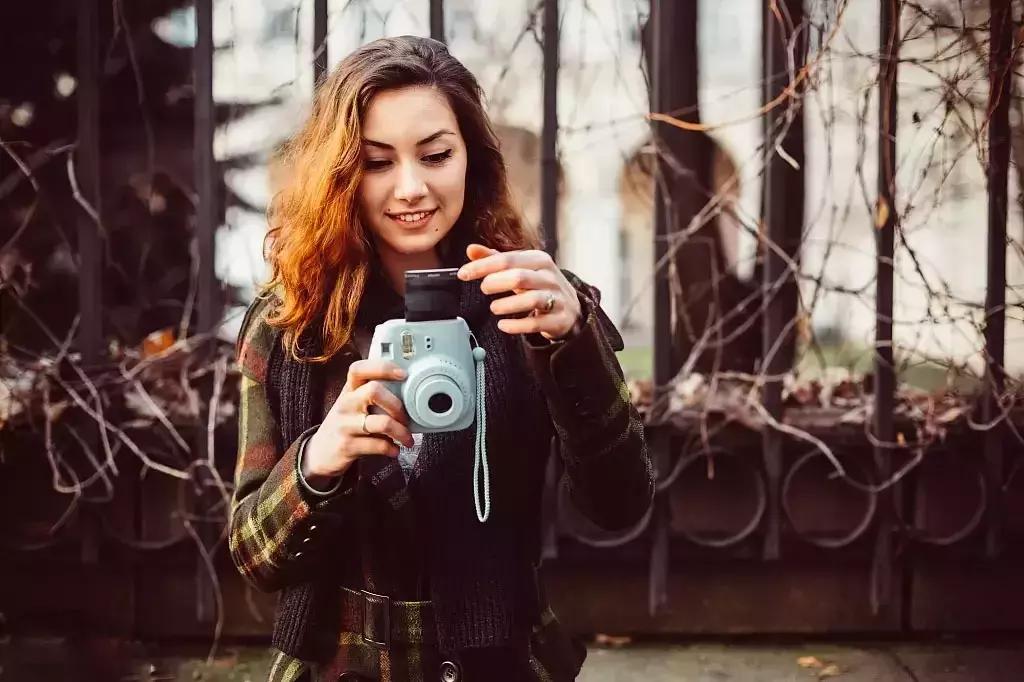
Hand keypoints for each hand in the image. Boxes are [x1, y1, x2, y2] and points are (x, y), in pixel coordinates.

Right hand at [304, 359, 414, 479]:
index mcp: (349, 390)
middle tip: (406, 418)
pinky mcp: (347, 446)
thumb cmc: (345, 424)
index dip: (383, 368)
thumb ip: (373, 395)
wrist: (319, 453)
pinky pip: (377, 445)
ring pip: (381, 422)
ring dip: (401, 431)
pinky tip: (394, 450)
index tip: (403, 374)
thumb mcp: (353, 404)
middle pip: (374, 391)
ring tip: (407, 439)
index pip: (359, 369)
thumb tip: (407, 391)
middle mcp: (345, 404)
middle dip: (397, 405)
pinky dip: (391, 449)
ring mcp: (345, 425)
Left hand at [457, 243, 581, 340]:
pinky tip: (503, 325)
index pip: (507, 259)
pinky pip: (536, 323)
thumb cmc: (540, 285)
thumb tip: (471, 250)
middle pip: (520, 276)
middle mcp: (549, 277)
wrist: (571, 309)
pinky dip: (517, 325)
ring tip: (493, 308)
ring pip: (530, 299)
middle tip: (483, 288)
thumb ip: (495, 259)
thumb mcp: (521, 269)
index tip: (464, 273)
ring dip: (507, 304)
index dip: (483, 266)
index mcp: (539, 260)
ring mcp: (556, 298)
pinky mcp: (558, 319)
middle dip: (496, 282)